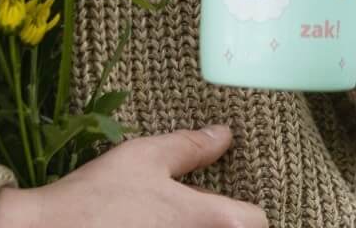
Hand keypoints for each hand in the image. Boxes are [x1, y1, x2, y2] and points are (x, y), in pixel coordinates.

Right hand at [0, 126, 266, 226]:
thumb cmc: (98, 196)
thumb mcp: (144, 158)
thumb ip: (190, 147)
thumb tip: (224, 135)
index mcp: (213, 219)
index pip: (257, 221)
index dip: (247, 211)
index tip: (230, 205)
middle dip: (224, 224)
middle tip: (201, 211)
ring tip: (167, 219)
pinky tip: (149, 227)